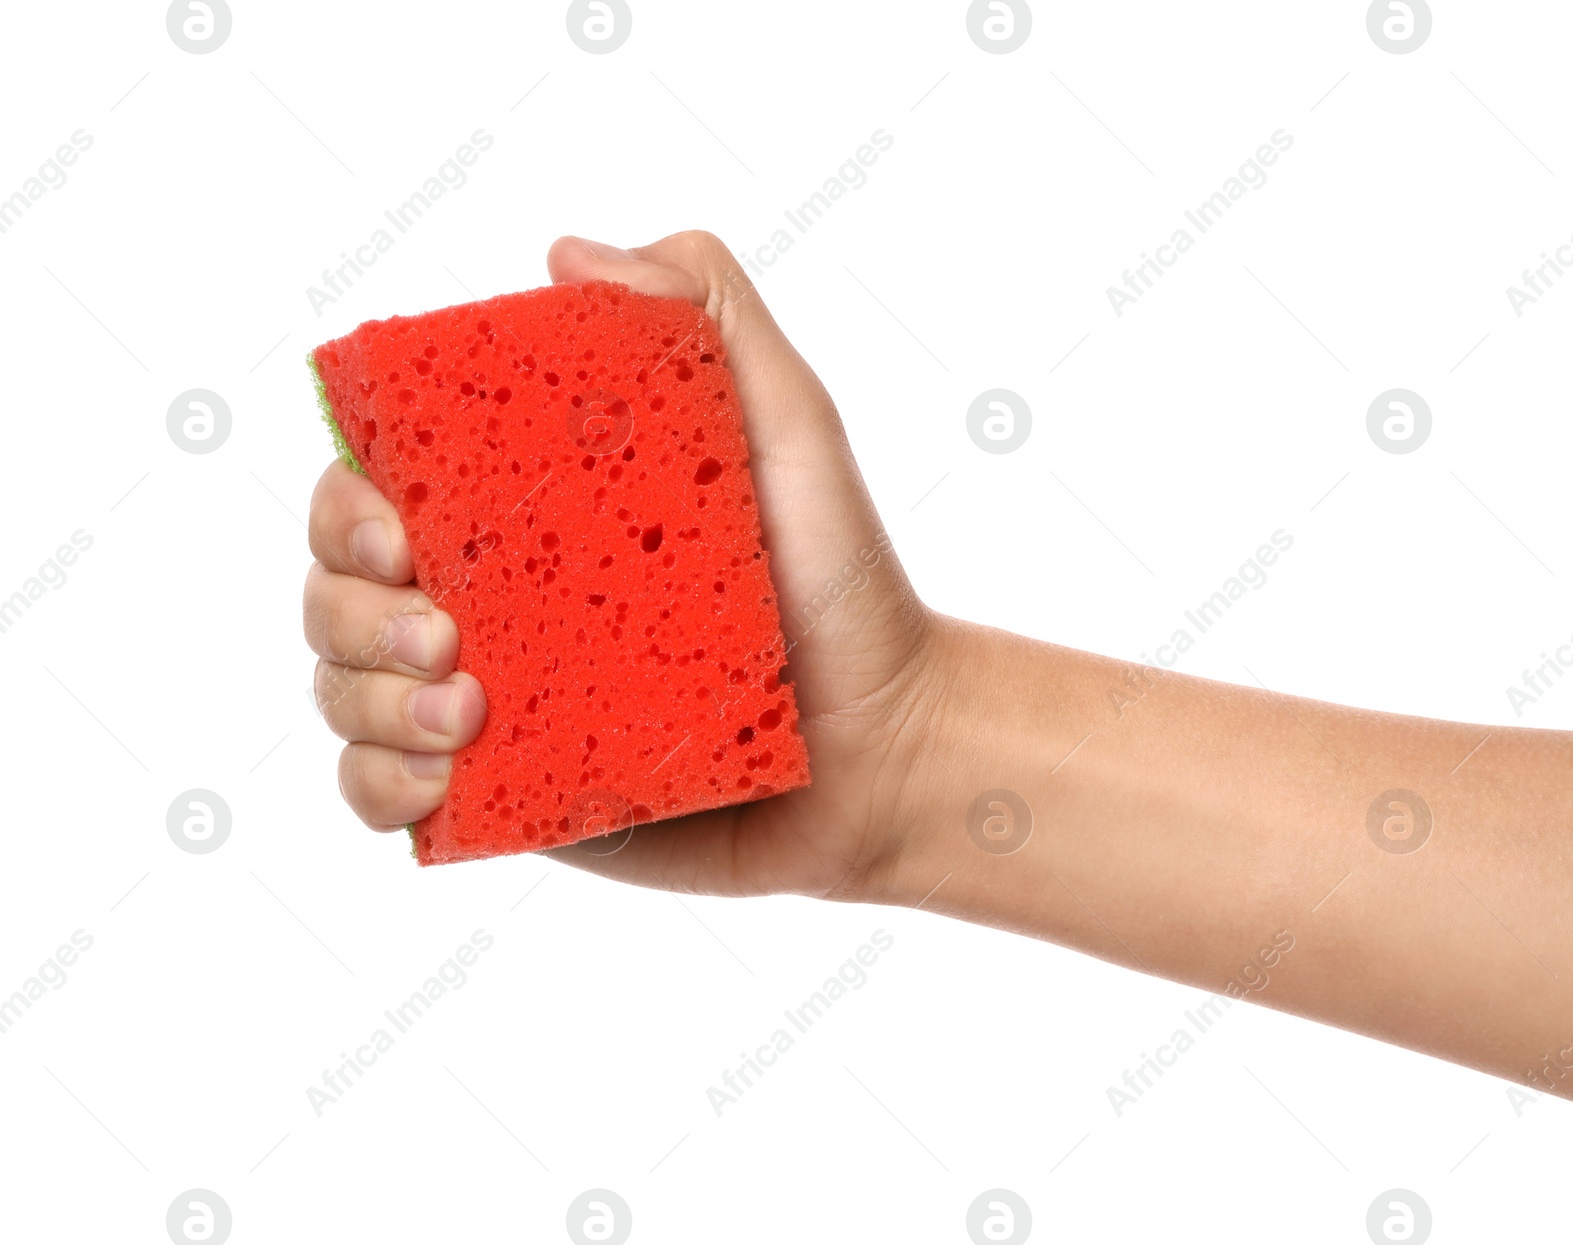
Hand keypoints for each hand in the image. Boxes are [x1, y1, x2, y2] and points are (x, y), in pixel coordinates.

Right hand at [304, 230, 936, 897]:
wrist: (883, 744)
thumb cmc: (839, 580)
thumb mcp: (789, 425)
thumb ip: (708, 316)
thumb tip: (566, 252)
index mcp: (525, 516)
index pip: (379, 490)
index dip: (348, 506)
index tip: (400, 532)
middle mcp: (492, 605)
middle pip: (338, 592)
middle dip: (351, 611)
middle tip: (441, 636)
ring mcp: (492, 706)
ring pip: (344, 694)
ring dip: (365, 702)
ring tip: (463, 715)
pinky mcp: (510, 797)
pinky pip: (385, 795)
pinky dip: (380, 787)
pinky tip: (439, 777)